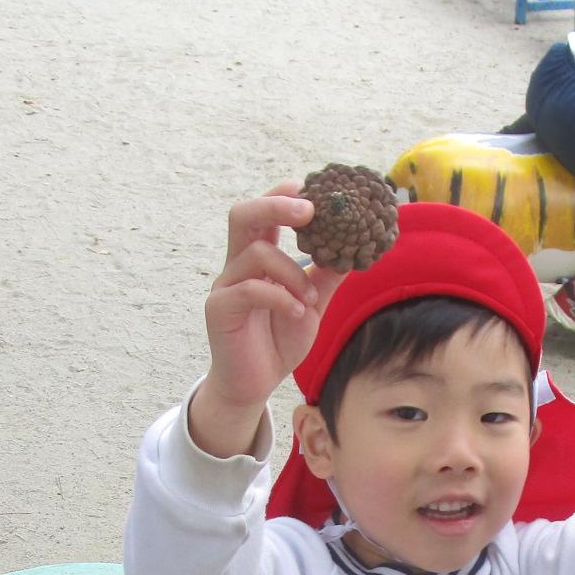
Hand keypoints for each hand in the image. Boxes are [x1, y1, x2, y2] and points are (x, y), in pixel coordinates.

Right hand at [193, 187, 346, 453]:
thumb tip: (355, 247)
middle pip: (243, 214)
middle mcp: (237, 264)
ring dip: (292, 272)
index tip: (313, 190)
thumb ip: (327, 275)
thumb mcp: (311, 303)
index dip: (284, 195)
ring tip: (310, 299)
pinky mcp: (219, 310)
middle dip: (276, 204)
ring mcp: (225, 285)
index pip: (264, 212)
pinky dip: (280, 297)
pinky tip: (298, 311)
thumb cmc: (278, 341)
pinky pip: (249, 290)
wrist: (254, 384)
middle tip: (309, 210)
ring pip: (255, 253)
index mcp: (257, 256)